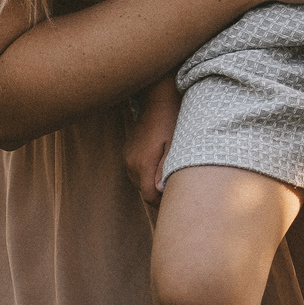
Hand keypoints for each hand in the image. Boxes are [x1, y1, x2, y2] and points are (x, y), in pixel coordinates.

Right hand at [124, 82, 178, 202]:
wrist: (159, 102)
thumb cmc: (172, 123)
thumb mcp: (175, 145)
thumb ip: (166, 168)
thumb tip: (159, 191)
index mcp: (143, 164)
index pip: (148, 196)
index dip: (161, 202)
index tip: (175, 199)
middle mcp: (131, 163)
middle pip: (143, 191)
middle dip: (158, 194)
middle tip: (176, 190)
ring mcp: (127, 157)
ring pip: (139, 182)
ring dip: (152, 184)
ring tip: (169, 177)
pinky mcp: (128, 152)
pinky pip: (136, 171)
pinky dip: (147, 173)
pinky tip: (160, 165)